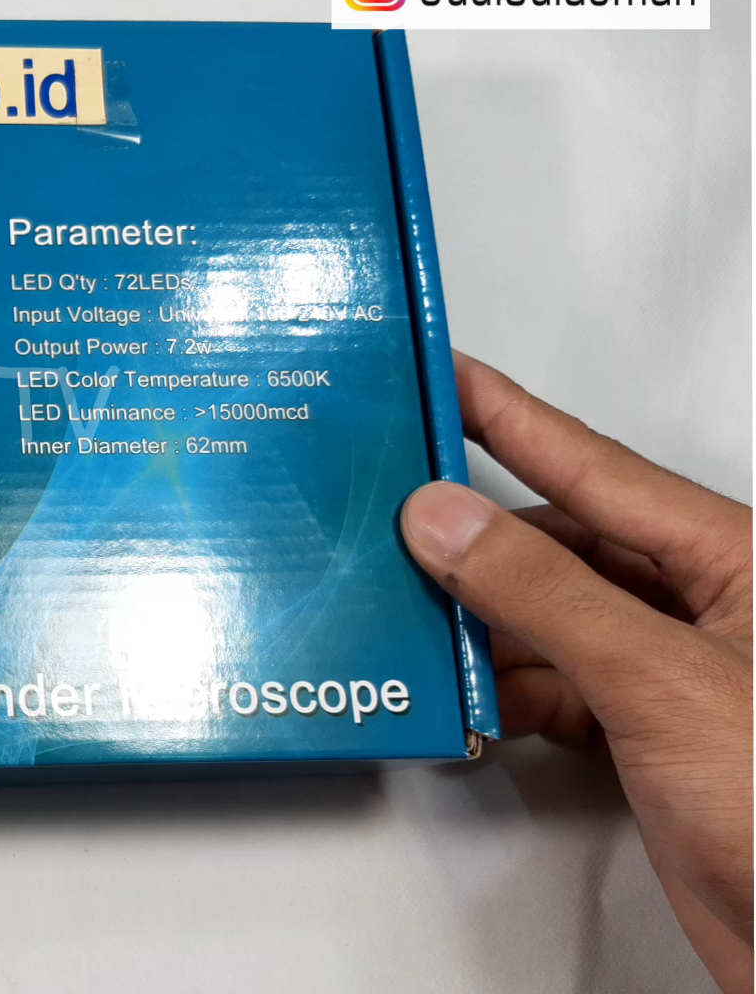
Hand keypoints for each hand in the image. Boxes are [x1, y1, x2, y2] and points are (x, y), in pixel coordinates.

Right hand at [401, 353, 752, 992]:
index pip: (595, 464)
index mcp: (734, 559)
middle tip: (392, 523)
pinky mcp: (650, 737)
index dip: (510, 416)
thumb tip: (445, 521)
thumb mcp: (660, 681)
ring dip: (483, 628)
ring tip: (417, 625)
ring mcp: (675, 673)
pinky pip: (555, 684)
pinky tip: (474, 701)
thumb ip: (544, 594)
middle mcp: (704, 606)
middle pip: (562, 542)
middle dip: (476, 542)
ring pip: (549, 617)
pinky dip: (507, 691)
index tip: (444, 376)